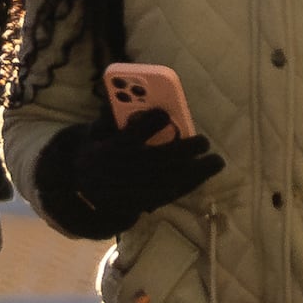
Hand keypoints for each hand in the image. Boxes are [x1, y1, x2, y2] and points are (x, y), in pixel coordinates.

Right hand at [44, 106, 224, 235]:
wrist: (85, 192)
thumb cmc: (98, 153)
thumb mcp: (95, 133)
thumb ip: (110, 117)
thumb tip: (122, 99)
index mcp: (111, 150)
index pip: (131, 134)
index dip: (149, 122)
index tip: (164, 114)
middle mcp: (124, 172)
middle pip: (158, 160)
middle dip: (185, 150)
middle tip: (204, 141)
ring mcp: (136, 190)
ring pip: (169, 181)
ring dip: (196, 172)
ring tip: (216, 162)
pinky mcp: (144, 203)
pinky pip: (170, 195)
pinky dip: (190, 185)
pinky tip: (203, 176)